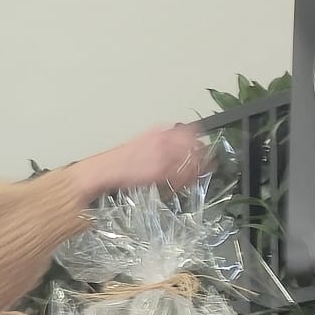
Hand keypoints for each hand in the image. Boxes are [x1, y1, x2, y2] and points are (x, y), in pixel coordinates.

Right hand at [80, 125, 205, 198]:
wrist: (108, 168)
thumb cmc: (124, 159)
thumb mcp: (146, 142)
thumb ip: (164, 142)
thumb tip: (182, 147)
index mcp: (159, 130)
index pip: (190, 131)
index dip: (201, 141)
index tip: (205, 149)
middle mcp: (163, 140)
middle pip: (194, 146)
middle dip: (203, 156)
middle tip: (207, 164)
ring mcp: (162, 156)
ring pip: (190, 162)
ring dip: (196, 170)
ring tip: (197, 176)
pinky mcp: (159, 172)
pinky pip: (180, 177)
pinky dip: (185, 181)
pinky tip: (183, 184)